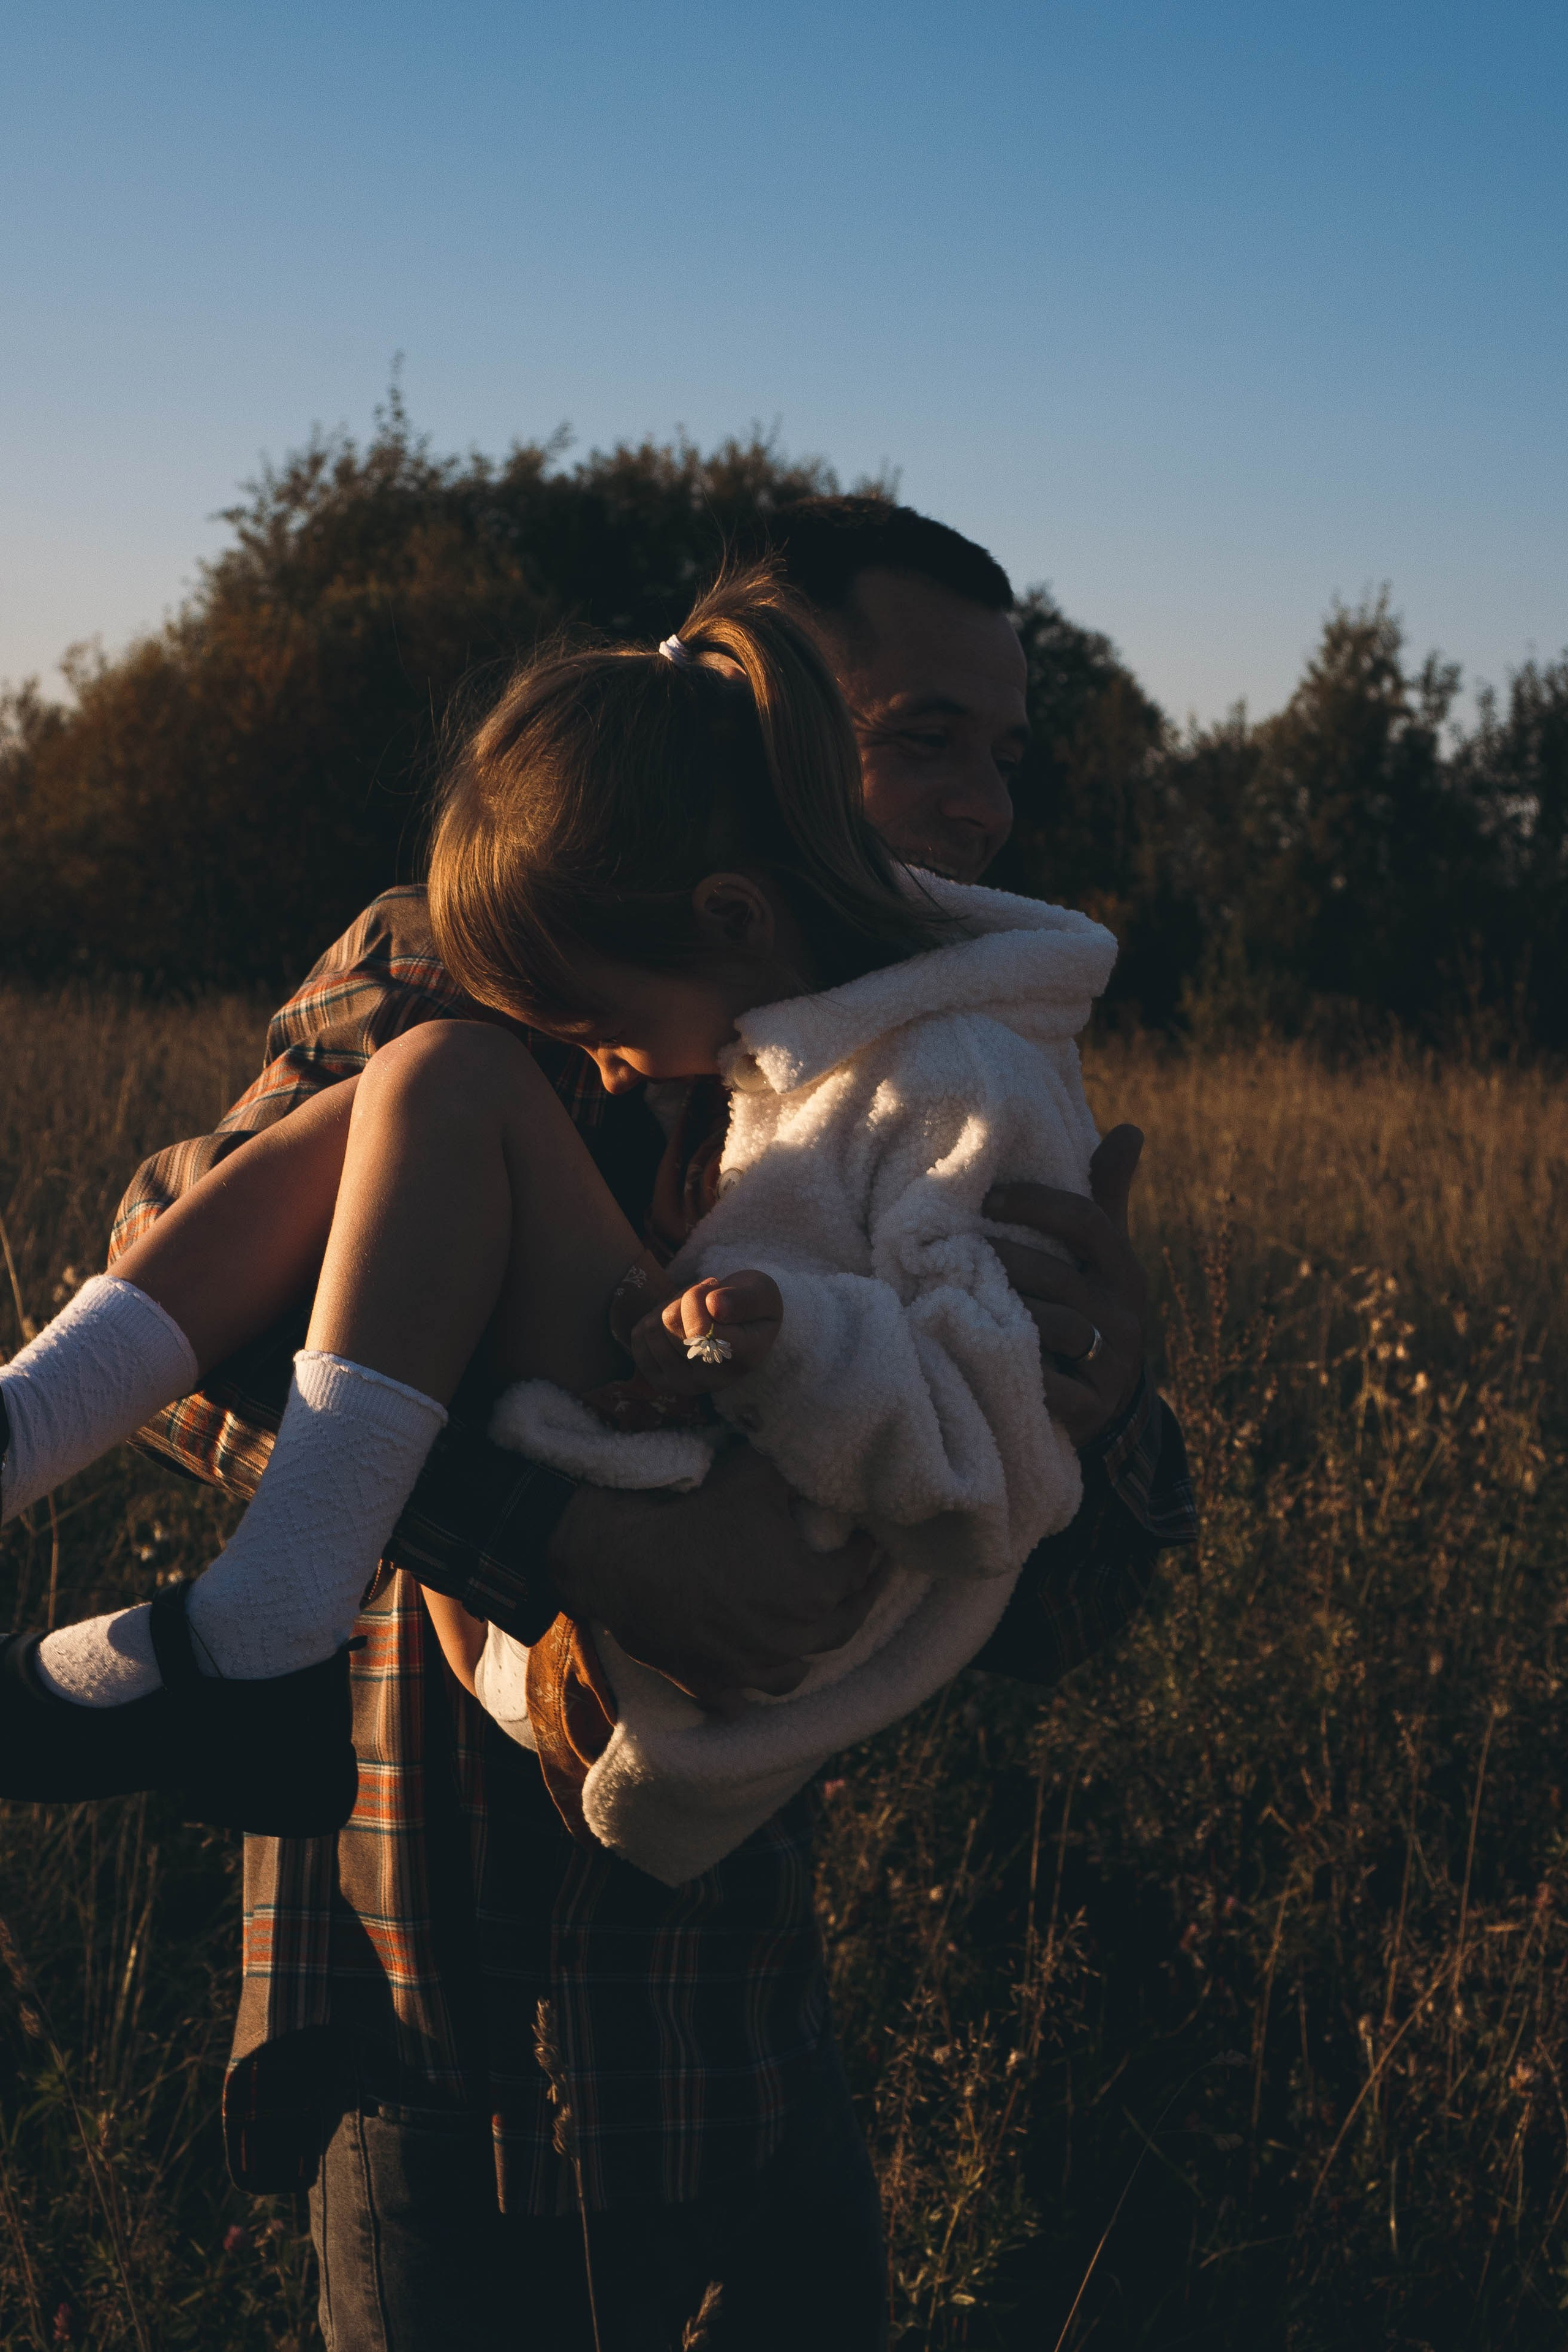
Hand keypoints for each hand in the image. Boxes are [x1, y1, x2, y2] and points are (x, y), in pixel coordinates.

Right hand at [546, 1441, 885, 1708]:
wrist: (623, 1561)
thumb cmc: (694, 1517)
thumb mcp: (754, 1475)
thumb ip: (794, 1471)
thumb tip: (815, 1460)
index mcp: (812, 1590)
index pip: (858, 1571)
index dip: (868, 1551)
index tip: (869, 1539)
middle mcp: (791, 1638)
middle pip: (843, 1627)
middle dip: (859, 1601)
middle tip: (865, 1583)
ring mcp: (751, 1669)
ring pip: (796, 1673)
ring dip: (807, 1652)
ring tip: (809, 1633)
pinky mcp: (712, 1685)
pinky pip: (744, 1701)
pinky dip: (751, 1688)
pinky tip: (752, 1672)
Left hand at [627, 1271, 783, 1395]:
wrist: (742, 1326)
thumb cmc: (750, 1303)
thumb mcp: (761, 1291)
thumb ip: (744, 1299)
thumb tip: (715, 1306)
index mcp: (744, 1359)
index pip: (700, 1327)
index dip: (698, 1295)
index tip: (714, 1286)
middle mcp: (713, 1380)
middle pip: (671, 1322)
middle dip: (682, 1298)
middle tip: (702, 1299)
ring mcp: (685, 1385)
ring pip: (651, 1329)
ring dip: (667, 1308)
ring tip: (690, 1310)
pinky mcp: (662, 1382)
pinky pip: (638, 1339)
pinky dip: (652, 1320)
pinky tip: (675, 1323)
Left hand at [984, 1124, 1148, 1448]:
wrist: (1111, 1399)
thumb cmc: (1091, 1305)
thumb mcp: (1104, 1254)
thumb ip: (1106, 1195)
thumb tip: (1130, 1127)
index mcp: (1123, 1269)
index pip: (1088, 1222)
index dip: (1037, 1205)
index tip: (986, 1199)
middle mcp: (1125, 1312)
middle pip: (1061, 1276)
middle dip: (1005, 1261)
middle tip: (952, 1250)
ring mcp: (1111, 1362)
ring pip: (1056, 1328)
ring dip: (1004, 1312)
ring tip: (951, 1297)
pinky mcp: (1092, 1407)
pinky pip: (1055, 1388)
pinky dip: (1019, 1373)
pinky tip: (975, 1355)